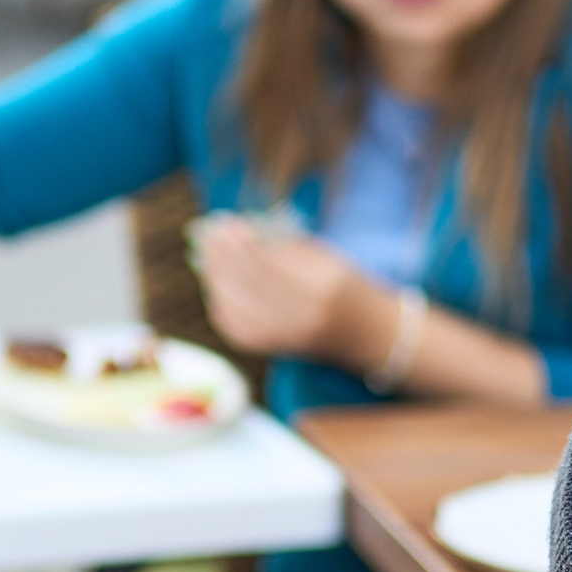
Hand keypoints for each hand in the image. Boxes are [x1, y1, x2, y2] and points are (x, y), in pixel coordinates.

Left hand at [194, 217, 384, 364]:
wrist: (367, 334)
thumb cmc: (345, 284)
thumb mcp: (325, 256)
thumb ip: (283, 244)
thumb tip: (235, 228)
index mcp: (321, 286)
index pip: (266, 262)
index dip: (238, 242)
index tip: (222, 223)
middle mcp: (301, 315)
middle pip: (245, 283)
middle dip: (219, 256)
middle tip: (203, 234)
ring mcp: (283, 337)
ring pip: (232, 305)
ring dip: (213, 276)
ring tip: (205, 254)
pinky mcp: (269, 348)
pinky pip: (231, 324)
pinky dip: (218, 299)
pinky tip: (216, 281)